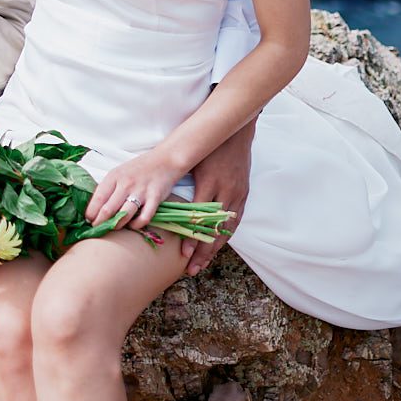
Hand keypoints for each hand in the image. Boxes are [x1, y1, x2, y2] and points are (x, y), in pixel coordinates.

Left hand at [85, 147, 181, 232]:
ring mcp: (141, 191)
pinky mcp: (155, 198)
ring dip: (117, 225)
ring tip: (114, 227)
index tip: (88, 221)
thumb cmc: (138, 169)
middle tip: (98, 229)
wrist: (164, 160)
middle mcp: (126, 183)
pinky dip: (136, 225)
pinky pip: (144, 217)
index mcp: (114, 176)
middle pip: (108, 210)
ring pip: (124, 215)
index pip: (97, 199)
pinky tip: (133, 224)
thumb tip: (94, 207)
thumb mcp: (119, 173)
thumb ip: (108, 188)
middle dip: (100, 223)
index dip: (91, 213)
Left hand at [180, 119, 253, 276]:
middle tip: (191, 268)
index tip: (184, 253)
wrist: (234, 133)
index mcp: (209, 182)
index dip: (193, 237)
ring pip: (226, 229)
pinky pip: (235, 221)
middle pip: (214, 228)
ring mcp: (237, 194)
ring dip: (214, 249)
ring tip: (201, 265)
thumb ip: (179, 182)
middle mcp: (225, 191)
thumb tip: (156, 201)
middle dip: (202, 251)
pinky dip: (225, 236)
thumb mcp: (191, 161)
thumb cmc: (207, 146)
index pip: (200, 217)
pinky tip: (217, 248)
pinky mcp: (244, 194)